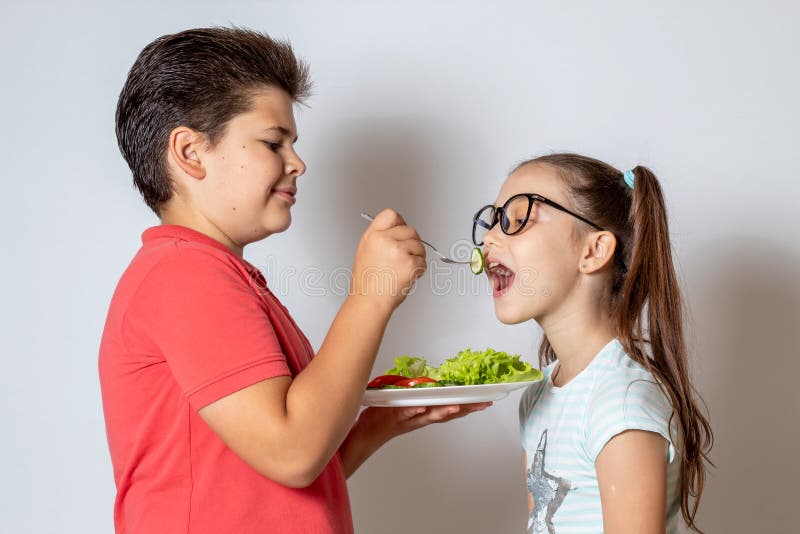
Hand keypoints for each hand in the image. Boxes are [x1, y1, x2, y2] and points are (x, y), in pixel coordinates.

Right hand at [351, 208, 426, 310]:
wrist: (370, 301)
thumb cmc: (368, 282)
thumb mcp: (366, 251)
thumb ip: (381, 237)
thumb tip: (397, 230)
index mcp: (373, 235)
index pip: (391, 214)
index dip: (399, 222)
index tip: (401, 231)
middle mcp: (385, 240)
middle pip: (410, 230)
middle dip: (412, 243)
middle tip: (404, 257)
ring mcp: (399, 251)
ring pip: (419, 245)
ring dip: (416, 257)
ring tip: (403, 269)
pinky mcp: (410, 263)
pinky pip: (423, 261)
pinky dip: (419, 270)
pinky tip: (406, 276)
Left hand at [360, 402, 492, 443]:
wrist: (364, 435)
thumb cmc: (383, 417)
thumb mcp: (404, 403)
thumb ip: (417, 394)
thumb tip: (428, 379)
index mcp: (424, 413)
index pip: (450, 408)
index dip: (468, 405)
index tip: (486, 401)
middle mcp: (419, 418)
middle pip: (446, 414)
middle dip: (465, 409)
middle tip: (482, 404)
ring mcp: (408, 419)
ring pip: (429, 416)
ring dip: (443, 411)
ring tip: (456, 407)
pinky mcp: (393, 417)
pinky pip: (405, 413)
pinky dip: (414, 411)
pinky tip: (422, 407)